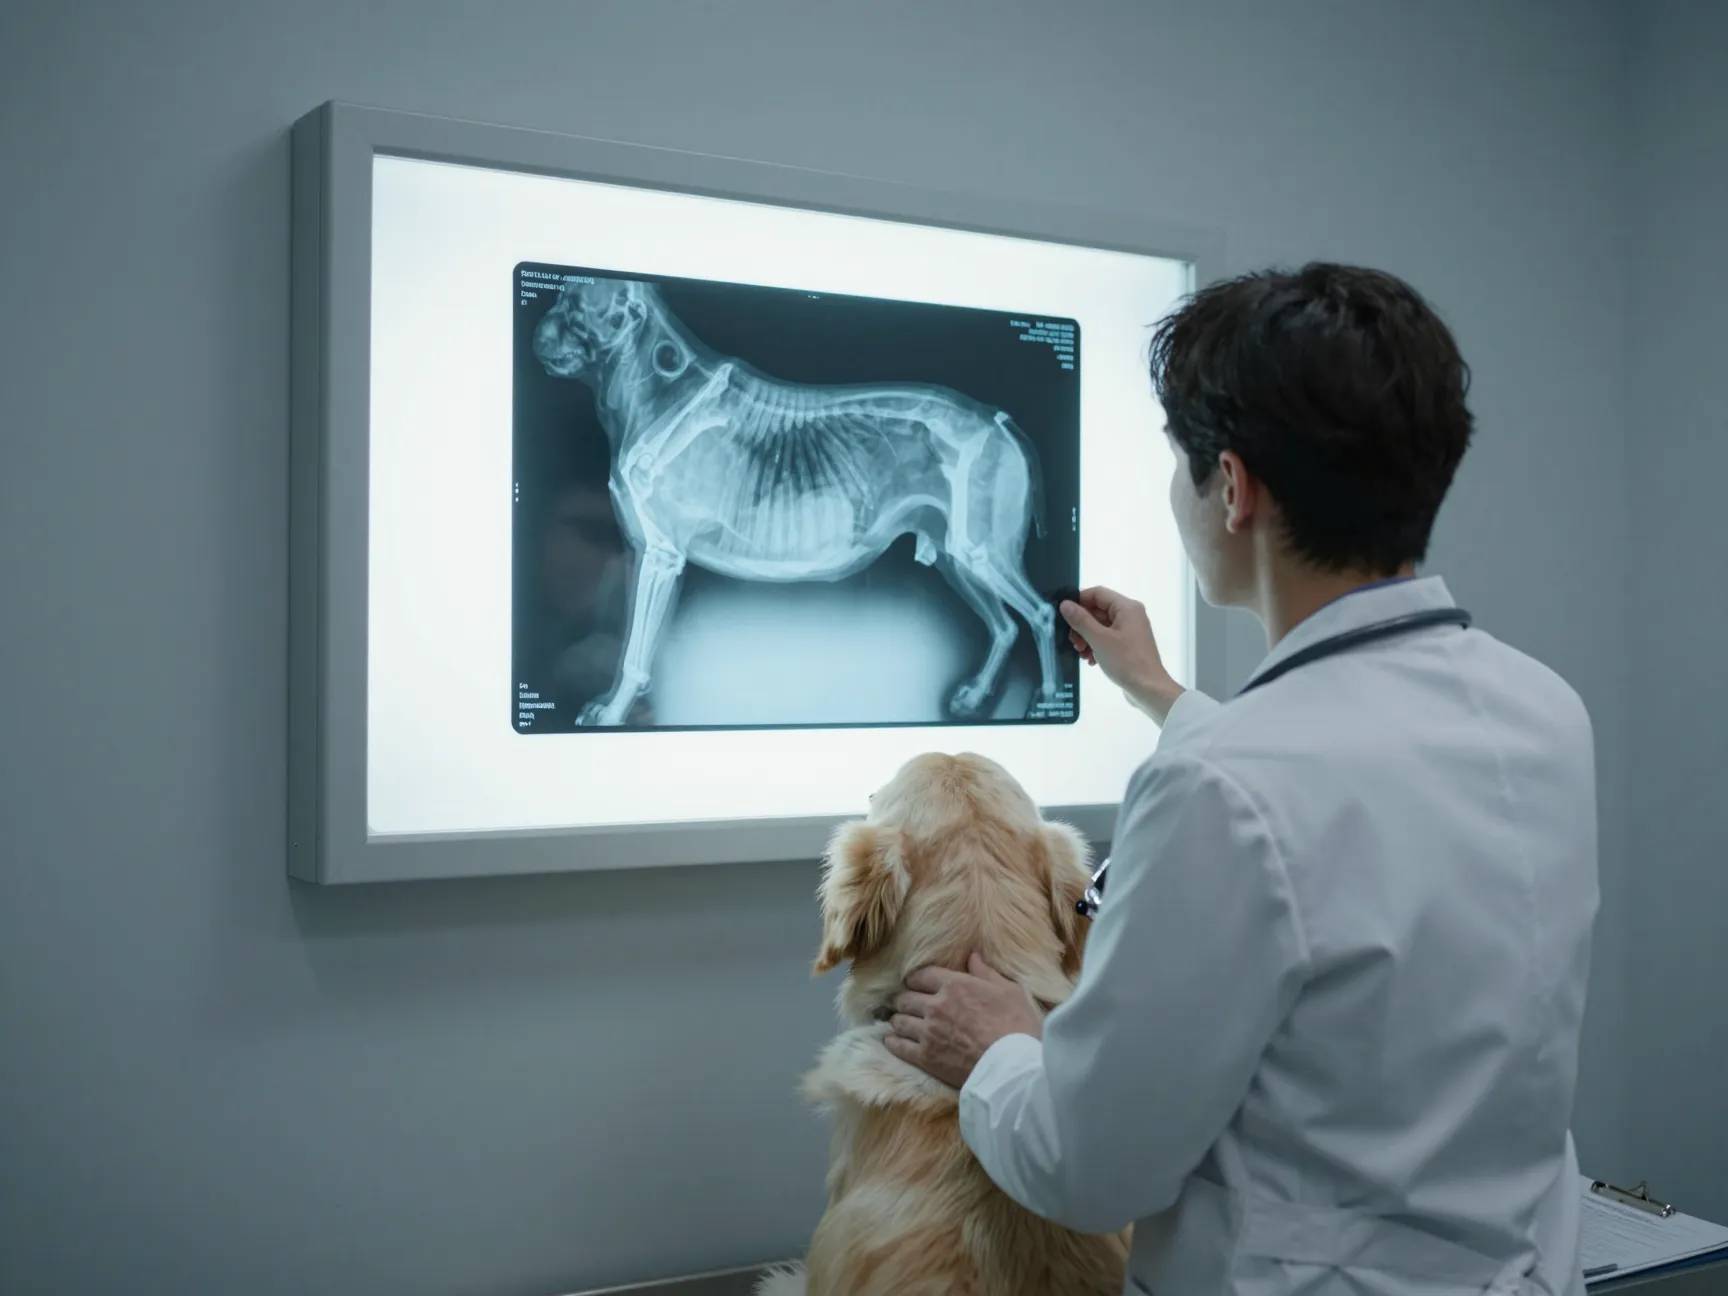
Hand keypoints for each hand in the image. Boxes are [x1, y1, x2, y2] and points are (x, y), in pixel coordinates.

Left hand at [883, 953, 1043, 1089]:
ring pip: (900, 1021)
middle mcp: (935, 1005)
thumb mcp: (1009, 991)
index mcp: (955, 984)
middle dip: (905, 999)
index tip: (916, 984)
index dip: (917, 980)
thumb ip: (986, 973)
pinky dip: (893, 1042)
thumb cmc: (1017, 1026)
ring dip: (899, 1020)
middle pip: (906, 998)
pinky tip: (891, 1040)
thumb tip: (973, 957)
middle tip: (906, 1004)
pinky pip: (899, 1046)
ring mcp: (928, 1032)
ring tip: (900, 1022)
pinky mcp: (925, 1057)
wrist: (1013, 1067)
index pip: (922, 975)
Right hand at [1059, 585, 1183, 723]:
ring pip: (1101, 626)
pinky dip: (1096, 646)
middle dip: (1082, 625)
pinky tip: (1090, 660)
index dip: (1078, 601)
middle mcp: (1130, 615)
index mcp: (1127, 607)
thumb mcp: (1099, 639)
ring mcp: (1130, 631)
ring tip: (1081, 653)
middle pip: (1098, 610)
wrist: (1148, 689)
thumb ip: (1080, 620)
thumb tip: (1065, 604)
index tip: (1063, 615)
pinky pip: (1107, 638)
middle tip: (1072, 641)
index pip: (1097, 593)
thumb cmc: (1125, 661)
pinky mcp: (1129, 645)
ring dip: (1087, 637)